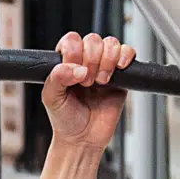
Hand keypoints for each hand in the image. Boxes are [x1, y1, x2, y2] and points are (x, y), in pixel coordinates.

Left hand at [40, 32, 135, 151]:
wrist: (83, 138)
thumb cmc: (66, 119)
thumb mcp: (52, 98)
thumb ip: (56, 78)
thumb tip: (77, 68)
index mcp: (66, 62)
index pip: (71, 40)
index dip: (74, 53)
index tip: (73, 73)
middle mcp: (85, 61)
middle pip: (93, 40)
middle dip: (90, 60)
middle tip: (86, 83)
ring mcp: (104, 66)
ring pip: (110, 43)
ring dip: (106, 60)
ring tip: (100, 82)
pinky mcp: (122, 75)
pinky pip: (128, 52)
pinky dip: (125, 56)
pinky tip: (118, 69)